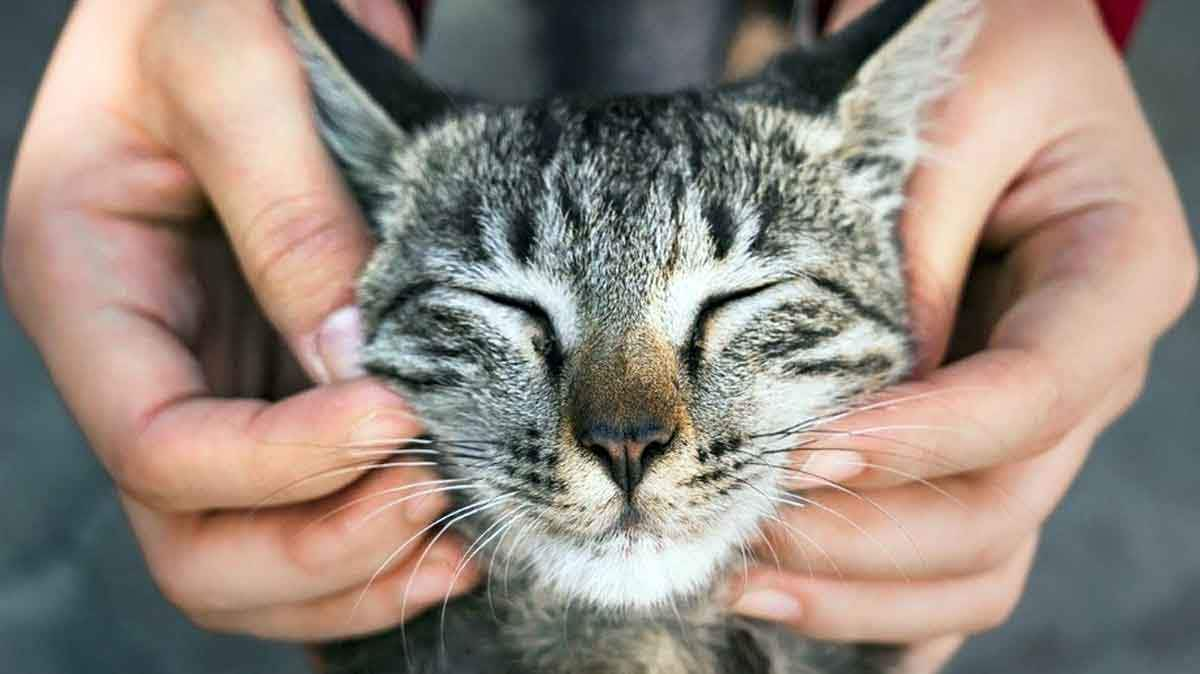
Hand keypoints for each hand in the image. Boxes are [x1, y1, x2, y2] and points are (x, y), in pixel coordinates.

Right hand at [2, 0, 476, 640]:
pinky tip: (453, 530)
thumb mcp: (231, 66)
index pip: (158, 446)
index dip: (280, 464)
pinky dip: (375, 546)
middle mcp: (139, 361)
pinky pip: (306, 510)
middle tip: (436, 498)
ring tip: (459, 537)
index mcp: (85, 288)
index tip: (400, 416)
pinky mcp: (276, 387)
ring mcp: (210, 384)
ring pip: (247, 554)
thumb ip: (285, 210)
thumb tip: (354, 362)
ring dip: (352, 572)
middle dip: (317, 547)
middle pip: (192, 540)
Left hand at [728, 1, 1196, 671]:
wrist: (987, 49)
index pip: (1031, 396)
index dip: (923, 441)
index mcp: (1117, 278)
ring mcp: (1037, 421)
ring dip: (862, 592)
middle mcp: (1086, 369)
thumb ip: (911, 250)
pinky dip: (887, 606)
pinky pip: (956, 558)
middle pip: (1000, 506)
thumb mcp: (950, 115)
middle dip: (866, 536)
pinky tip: (804, 617)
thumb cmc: (977, 57)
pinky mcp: (979, 442)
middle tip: (738, 531)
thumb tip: (852, 402)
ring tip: (739, 581)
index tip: (805, 451)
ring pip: (980, 558)